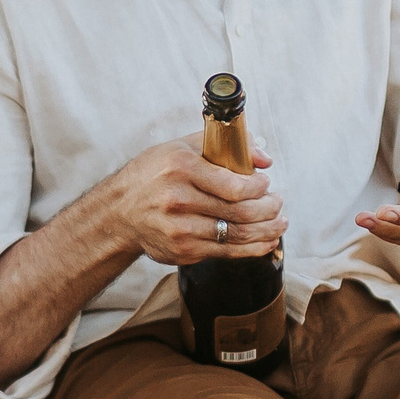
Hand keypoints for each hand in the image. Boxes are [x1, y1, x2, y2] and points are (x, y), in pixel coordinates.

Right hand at [99, 137, 286, 266]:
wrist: (120, 212)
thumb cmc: (153, 175)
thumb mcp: (181, 148)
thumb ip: (222, 146)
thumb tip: (263, 158)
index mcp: (180, 168)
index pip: (234, 186)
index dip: (259, 188)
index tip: (266, 183)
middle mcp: (178, 200)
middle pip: (240, 212)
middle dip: (269, 208)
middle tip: (278, 202)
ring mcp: (180, 229)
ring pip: (237, 234)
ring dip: (267, 230)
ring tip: (279, 222)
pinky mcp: (183, 251)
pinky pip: (227, 252)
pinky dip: (253, 248)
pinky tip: (265, 240)